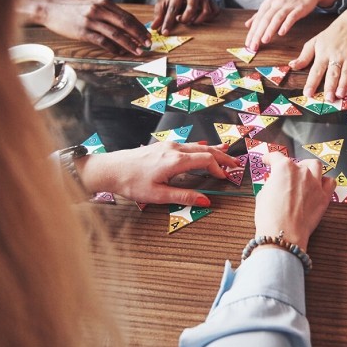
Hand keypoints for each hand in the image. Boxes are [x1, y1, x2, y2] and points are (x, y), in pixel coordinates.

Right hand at [37, 0, 150, 54]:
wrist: (50, 9)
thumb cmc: (72, 8)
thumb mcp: (92, 3)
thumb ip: (107, 11)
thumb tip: (124, 23)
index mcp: (104, 3)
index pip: (127, 16)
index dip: (139, 27)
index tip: (147, 35)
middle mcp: (99, 10)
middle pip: (125, 24)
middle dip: (139, 35)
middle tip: (148, 44)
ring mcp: (91, 21)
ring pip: (116, 34)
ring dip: (129, 44)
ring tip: (138, 51)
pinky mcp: (83, 32)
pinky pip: (102, 41)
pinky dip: (113, 48)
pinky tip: (119, 53)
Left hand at [77, 141, 238, 206]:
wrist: (111, 169)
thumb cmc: (131, 183)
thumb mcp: (158, 195)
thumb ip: (184, 196)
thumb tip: (205, 201)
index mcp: (176, 161)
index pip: (206, 160)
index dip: (219, 168)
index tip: (227, 177)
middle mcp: (174, 149)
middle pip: (205, 150)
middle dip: (222, 157)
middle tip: (236, 163)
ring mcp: (168, 146)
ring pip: (196, 146)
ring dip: (212, 151)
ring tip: (226, 152)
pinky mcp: (162, 146)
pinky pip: (187, 145)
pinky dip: (200, 148)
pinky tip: (202, 148)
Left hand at [151, 0, 217, 34]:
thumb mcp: (162, 4)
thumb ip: (158, 15)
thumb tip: (154, 28)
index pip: (174, 7)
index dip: (168, 22)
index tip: (165, 32)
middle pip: (191, 9)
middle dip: (184, 19)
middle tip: (180, 20)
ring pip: (205, 12)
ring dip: (196, 20)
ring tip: (189, 19)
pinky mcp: (212, 1)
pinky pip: (214, 12)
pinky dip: (207, 18)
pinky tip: (198, 18)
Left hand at [244, 0, 338, 50]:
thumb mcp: (273, 4)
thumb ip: (260, 14)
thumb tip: (247, 25)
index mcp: (268, 3)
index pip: (257, 19)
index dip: (252, 32)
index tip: (247, 44)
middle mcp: (276, 3)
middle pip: (265, 20)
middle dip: (258, 34)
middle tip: (253, 46)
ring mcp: (288, 5)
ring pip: (276, 18)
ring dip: (270, 30)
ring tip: (264, 41)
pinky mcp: (299, 8)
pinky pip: (291, 17)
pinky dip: (286, 25)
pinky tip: (281, 33)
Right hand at [254, 153, 334, 250]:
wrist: (283, 234)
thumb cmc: (270, 217)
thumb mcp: (263, 194)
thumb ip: (271, 184)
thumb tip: (274, 183)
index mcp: (284, 168)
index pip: (276, 156)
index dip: (269, 158)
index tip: (268, 160)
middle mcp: (301, 172)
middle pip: (297, 162)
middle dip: (291, 167)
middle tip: (286, 175)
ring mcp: (315, 183)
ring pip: (316, 166)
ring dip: (310, 168)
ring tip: (305, 174)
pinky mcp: (324, 197)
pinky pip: (330, 182)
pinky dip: (325, 181)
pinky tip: (319, 185)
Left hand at [289, 18, 346, 100]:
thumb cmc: (329, 37)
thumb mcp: (313, 43)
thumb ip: (304, 57)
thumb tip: (292, 65)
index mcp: (323, 54)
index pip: (316, 70)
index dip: (311, 82)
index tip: (308, 93)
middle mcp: (336, 56)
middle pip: (332, 73)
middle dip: (330, 86)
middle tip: (328, 98)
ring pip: (346, 73)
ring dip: (343, 84)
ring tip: (340, 95)